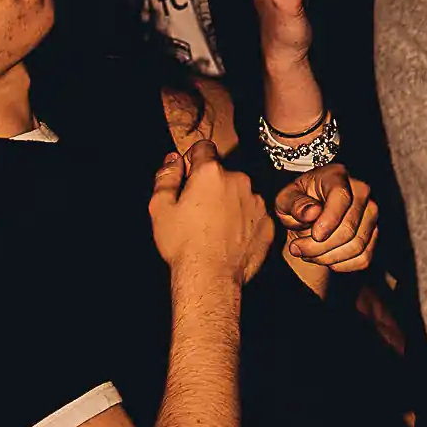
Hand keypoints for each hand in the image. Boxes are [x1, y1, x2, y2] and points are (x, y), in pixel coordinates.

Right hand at [148, 134, 272, 284]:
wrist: (210, 277)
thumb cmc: (183, 245)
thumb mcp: (159, 209)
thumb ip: (165, 177)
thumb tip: (172, 159)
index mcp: (210, 173)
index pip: (203, 149)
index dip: (192, 162)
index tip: (187, 180)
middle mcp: (238, 180)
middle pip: (223, 174)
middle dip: (211, 187)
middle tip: (197, 214)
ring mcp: (256, 201)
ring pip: (239, 194)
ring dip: (228, 204)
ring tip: (213, 230)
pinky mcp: (267, 222)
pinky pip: (253, 215)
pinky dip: (243, 222)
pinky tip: (228, 239)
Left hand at [275, 164, 379, 273]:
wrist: (309, 211)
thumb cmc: (296, 203)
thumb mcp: (285, 199)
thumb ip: (294, 204)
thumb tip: (312, 213)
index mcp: (337, 177)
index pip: (341, 198)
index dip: (328, 221)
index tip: (313, 235)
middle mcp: (361, 192)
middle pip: (348, 229)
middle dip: (318, 247)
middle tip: (296, 249)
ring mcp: (371, 213)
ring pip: (356, 246)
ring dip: (327, 258)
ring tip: (307, 253)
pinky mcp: (373, 233)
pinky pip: (363, 258)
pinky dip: (341, 265)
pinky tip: (324, 258)